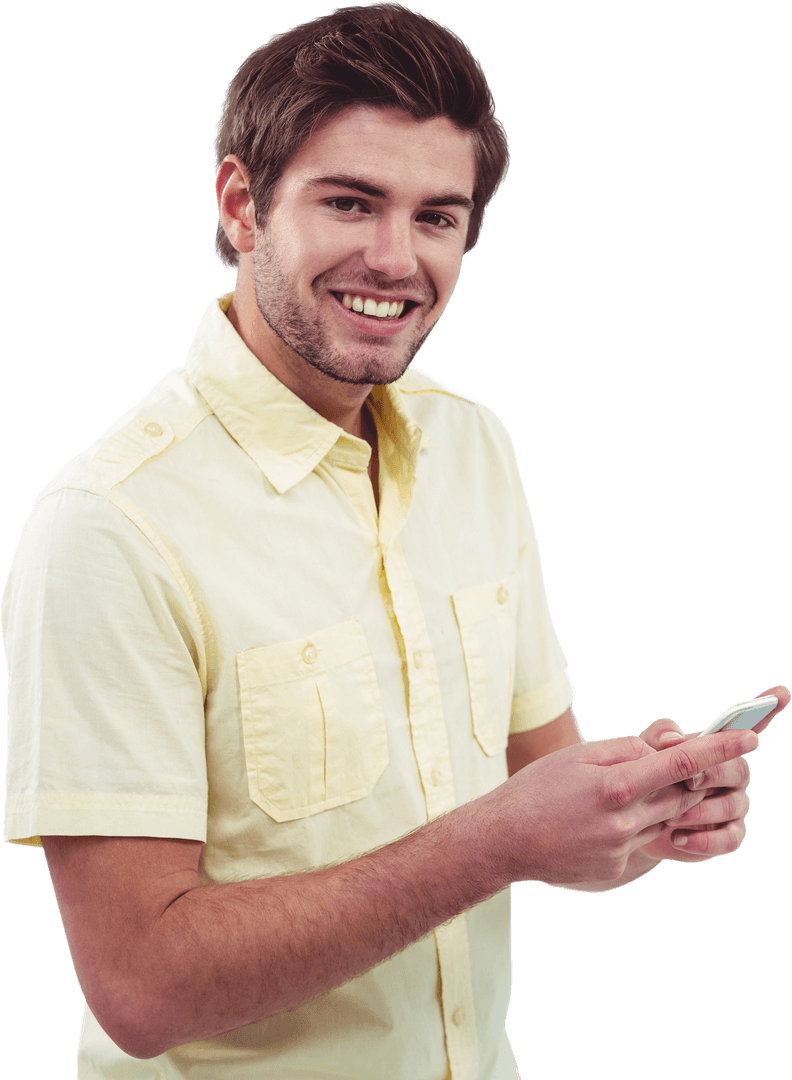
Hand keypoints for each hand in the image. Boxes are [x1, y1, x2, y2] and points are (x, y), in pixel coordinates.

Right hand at [487, 724, 757, 885]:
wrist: (505, 840)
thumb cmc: (538, 789)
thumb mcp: (577, 756)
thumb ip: (624, 750)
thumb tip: (660, 753)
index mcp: (615, 786)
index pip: (681, 763)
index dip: (719, 749)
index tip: (748, 739)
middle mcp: (624, 822)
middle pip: (680, 795)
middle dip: (688, 779)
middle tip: (677, 766)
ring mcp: (622, 851)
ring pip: (664, 821)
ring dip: (658, 805)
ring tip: (621, 796)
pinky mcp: (617, 871)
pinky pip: (642, 843)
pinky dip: (633, 828)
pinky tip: (597, 824)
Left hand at [637, 684, 789, 862]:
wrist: (632, 824)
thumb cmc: (642, 778)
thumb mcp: (641, 752)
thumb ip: (657, 739)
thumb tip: (674, 740)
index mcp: (715, 748)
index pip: (745, 727)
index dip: (765, 709)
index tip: (781, 692)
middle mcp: (732, 774)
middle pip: (739, 768)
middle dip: (713, 773)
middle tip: (686, 780)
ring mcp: (733, 805)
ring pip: (735, 804)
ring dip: (701, 810)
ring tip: (669, 817)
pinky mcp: (727, 835)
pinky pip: (730, 838)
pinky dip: (703, 840)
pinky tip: (677, 838)